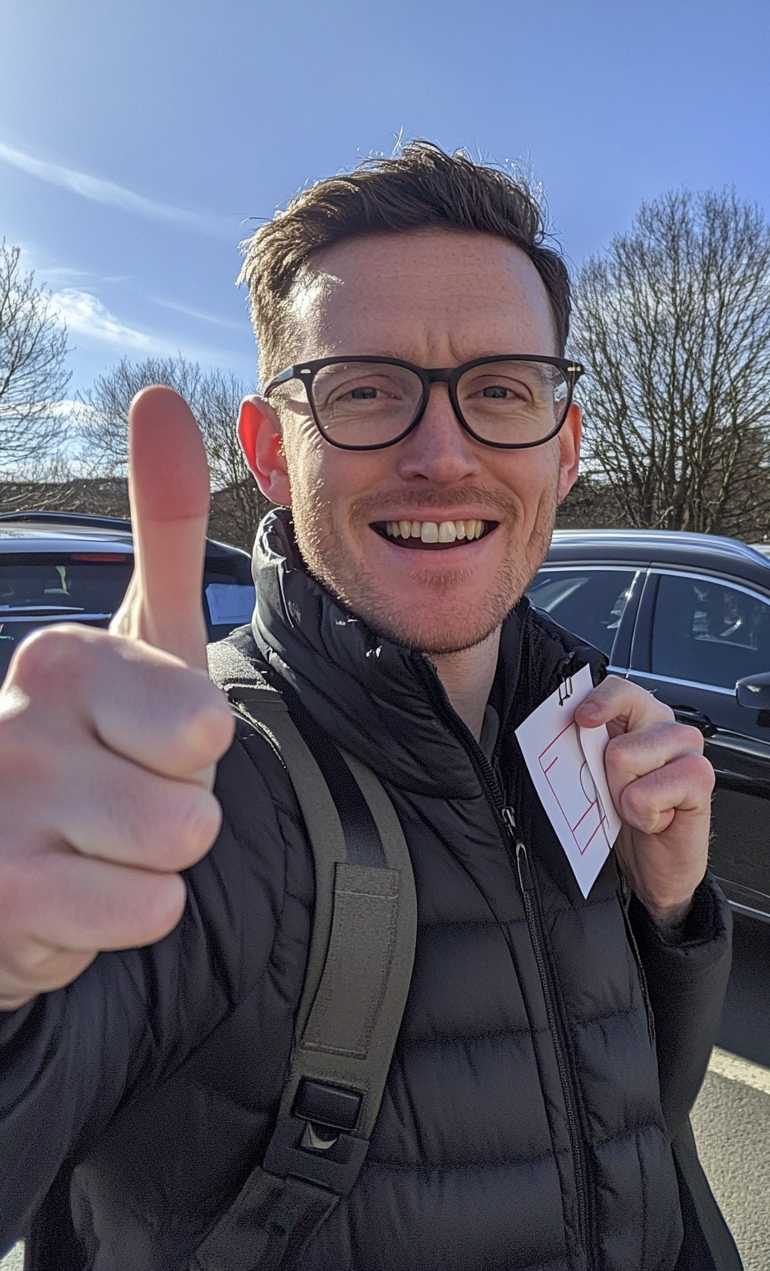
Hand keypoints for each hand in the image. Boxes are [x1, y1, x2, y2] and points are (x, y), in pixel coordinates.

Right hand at [0, 388, 234, 1009]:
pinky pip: (142, 916)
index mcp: (60, 659)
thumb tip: (165, 397)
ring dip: (148, 872)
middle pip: (193, 804)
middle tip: (117, 805)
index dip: (191, 751)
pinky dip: (119, 920)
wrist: (15, 865)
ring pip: (171, 864)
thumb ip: (163, 527)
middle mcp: (13, 726)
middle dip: (173, 816)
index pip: (203, 724)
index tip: (138, 745)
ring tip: (93, 848)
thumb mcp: (143, 638)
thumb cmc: (100, 747)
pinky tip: (67, 893)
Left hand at [574, 676, 713, 926]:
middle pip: (616, 734)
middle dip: (608, 772)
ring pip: (625, 758)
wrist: (656, 868)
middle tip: (622, 793)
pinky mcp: (702, 778)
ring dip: (624, 796)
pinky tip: (658, 820)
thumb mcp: (599, 777)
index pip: (620, 689)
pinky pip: (646, 793)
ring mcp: (689, 750)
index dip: (600, 702)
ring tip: (641, 807)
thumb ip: (589, 746)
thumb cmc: (628, 818)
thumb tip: (569, 728)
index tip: (583, 719)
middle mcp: (668, 728)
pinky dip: (644, 815)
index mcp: (643, 719)